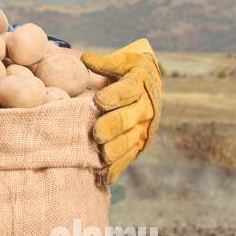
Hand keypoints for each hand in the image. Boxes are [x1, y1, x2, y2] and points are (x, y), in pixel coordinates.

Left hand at [80, 37, 162, 185]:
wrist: (150, 89)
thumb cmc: (128, 72)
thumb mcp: (122, 62)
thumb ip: (104, 63)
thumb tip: (85, 59)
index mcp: (139, 84)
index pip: (129, 89)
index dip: (115, 95)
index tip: (99, 100)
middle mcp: (145, 108)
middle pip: (129, 118)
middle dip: (114, 126)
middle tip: (97, 132)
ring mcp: (143, 128)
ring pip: (131, 140)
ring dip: (117, 148)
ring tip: (103, 154)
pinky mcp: (139, 144)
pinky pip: (129, 156)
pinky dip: (118, 167)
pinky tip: (107, 175)